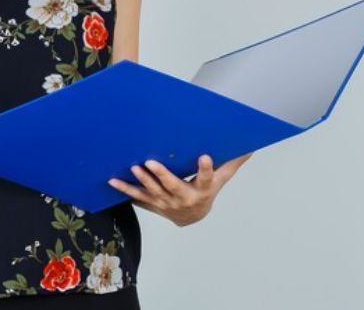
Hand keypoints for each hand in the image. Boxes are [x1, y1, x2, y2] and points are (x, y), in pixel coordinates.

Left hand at [107, 152, 253, 226]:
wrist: (192, 217)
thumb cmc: (207, 192)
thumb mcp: (221, 179)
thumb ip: (232, 162)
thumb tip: (251, 146)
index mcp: (202, 189)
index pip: (206, 178)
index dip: (205, 168)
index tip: (204, 156)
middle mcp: (183, 197)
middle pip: (173, 186)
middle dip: (162, 175)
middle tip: (151, 162)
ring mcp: (166, 202)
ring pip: (152, 191)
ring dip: (142, 180)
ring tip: (134, 167)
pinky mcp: (152, 203)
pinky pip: (136, 196)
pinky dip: (124, 189)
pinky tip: (112, 180)